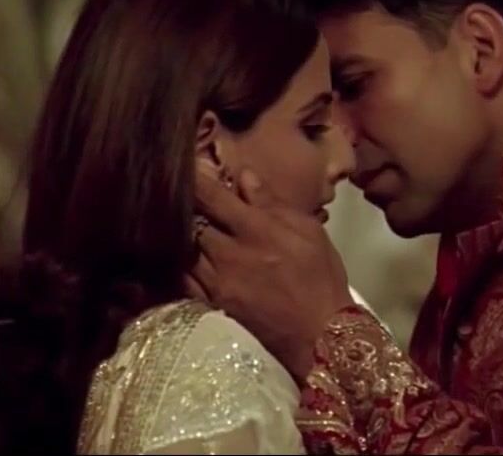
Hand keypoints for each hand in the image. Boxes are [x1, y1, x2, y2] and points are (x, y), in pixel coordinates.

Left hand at [186, 164, 354, 378]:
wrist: (320, 334)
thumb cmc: (321, 277)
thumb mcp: (309, 232)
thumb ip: (274, 204)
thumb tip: (244, 177)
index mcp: (257, 230)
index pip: (214, 198)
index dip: (196, 181)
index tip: (184, 167)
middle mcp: (231, 253)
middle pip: (192, 222)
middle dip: (188, 210)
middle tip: (182, 199)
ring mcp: (218, 281)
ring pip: (186, 251)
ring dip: (184, 237)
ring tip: (181, 227)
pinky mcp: (213, 304)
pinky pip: (186, 280)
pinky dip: (183, 266)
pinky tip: (184, 259)